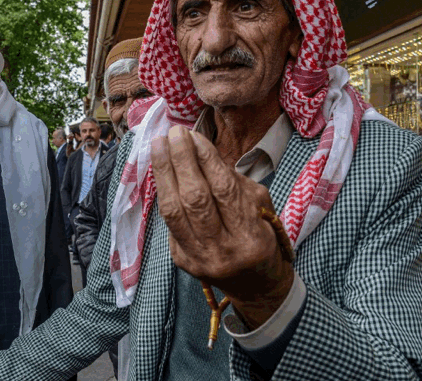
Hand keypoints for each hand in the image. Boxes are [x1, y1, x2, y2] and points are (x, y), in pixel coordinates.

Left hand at [151, 126, 293, 328]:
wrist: (257, 286)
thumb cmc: (262, 239)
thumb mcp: (262, 208)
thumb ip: (235, 183)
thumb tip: (201, 150)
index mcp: (251, 237)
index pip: (224, 190)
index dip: (206, 159)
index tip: (194, 135)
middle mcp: (223, 251)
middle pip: (195, 199)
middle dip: (181, 160)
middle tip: (174, 134)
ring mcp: (199, 259)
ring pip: (174, 211)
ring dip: (164, 173)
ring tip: (159, 145)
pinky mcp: (182, 261)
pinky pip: (169, 222)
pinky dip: (165, 193)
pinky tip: (161, 171)